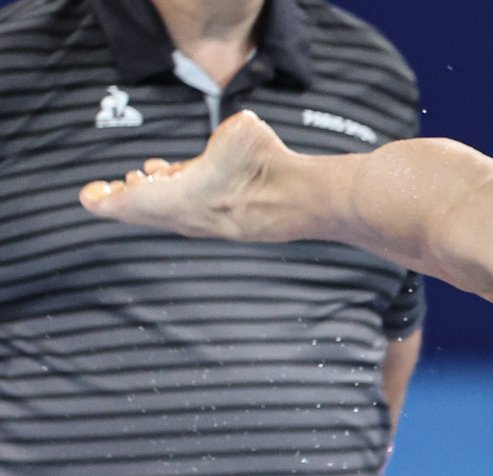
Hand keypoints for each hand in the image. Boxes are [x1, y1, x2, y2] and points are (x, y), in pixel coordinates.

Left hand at [79, 110, 295, 241]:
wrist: (300, 199)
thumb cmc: (268, 168)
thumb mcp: (243, 133)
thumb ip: (233, 131)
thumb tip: (244, 130)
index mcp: (175, 199)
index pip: (126, 205)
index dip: (104, 201)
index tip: (90, 196)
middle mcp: (186, 217)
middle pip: (142, 212)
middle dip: (126, 197)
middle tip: (115, 186)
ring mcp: (207, 224)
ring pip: (168, 212)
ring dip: (155, 196)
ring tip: (148, 176)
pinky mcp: (227, 225)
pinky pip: (192, 213)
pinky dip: (182, 200)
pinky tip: (189, 183)